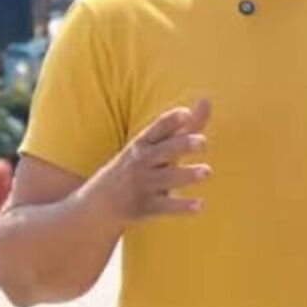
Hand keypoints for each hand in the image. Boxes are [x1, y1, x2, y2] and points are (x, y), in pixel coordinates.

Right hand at [89, 99, 211, 224]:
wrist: (99, 202)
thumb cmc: (138, 165)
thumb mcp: (156, 144)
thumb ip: (185, 125)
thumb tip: (207, 99)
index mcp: (144, 143)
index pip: (157, 128)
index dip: (170, 120)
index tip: (186, 114)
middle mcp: (141, 161)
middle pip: (162, 151)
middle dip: (181, 145)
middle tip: (203, 142)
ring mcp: (142, 184)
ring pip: (166, 179)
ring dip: (186, 175)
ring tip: (207, 171)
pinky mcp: (144, 207)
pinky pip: (164, 206)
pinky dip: (181, 207)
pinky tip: (200, 205)